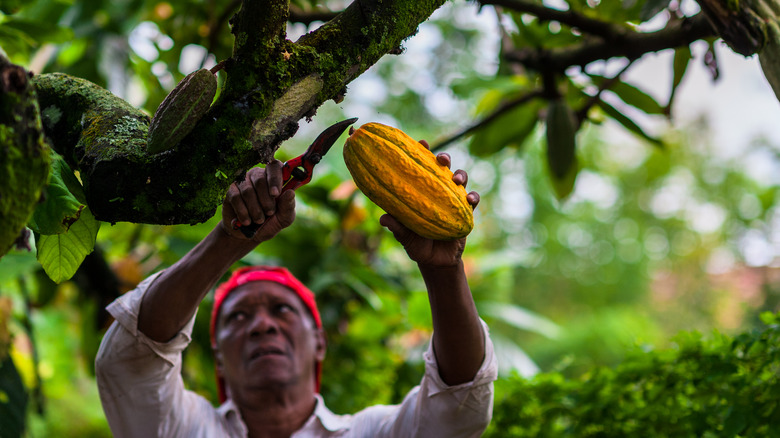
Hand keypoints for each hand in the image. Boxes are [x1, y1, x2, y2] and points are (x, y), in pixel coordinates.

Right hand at [221, 161, 295, 241]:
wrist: (250, 234)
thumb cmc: (270, 222)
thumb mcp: (284, 218)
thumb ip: (288, 206)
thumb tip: (290, 192)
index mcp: (274, 178)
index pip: (275, 167)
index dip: (275, 179)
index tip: (276, 194)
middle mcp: (257, 175)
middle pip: (260, 180)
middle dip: (266, 200)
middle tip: (269, 213)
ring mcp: (243, 182)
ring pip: (247, 190)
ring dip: (255, 209)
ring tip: (259, 220)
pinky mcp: (230, 191)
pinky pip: (235, 197)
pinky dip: (242, 211)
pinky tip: (247, 221)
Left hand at [380, 141, 479, 266]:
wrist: (436, 263)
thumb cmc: (417, 245)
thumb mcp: (405, 237)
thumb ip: (397, 227)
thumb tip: (384, 218)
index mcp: (422, 192)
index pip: (421, 168)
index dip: (422, 153)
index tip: (421, 142)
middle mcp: (438, 192)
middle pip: (443, 168)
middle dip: (444, 159)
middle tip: (441, 159)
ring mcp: (453, 200)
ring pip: (460, 180)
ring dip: (460, 175)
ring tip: (456, 179)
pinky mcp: (466, 212)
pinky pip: (473, 200)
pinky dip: (473, 197)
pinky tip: (470, 199)